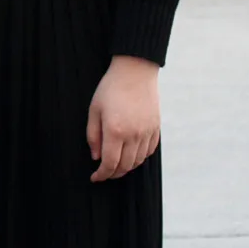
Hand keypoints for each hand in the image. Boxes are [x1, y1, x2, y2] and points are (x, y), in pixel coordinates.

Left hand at [87, 56, 160, 181]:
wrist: (135, 70)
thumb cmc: (111, 88)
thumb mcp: (94, 110)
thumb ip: (93, 136)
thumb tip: (96, 157)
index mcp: (115, 130)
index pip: (109, 163)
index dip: (102, 175)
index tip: (95, 178)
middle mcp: (133, 134)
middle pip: (125, 166)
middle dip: (113, 174)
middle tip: (104, 173)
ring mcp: (147, 131)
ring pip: (138, 161)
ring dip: (127, 167)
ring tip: (117, 165)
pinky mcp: (156, 127)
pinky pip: (149, 150)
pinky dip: (140, 157)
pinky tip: (132, 155)